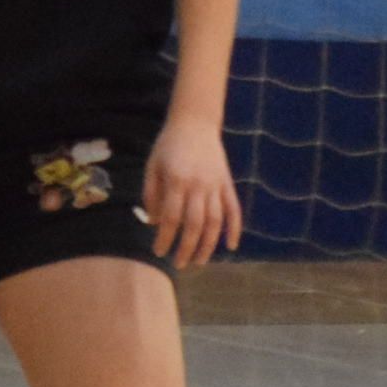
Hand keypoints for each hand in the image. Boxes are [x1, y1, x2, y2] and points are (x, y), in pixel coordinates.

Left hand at [142, 120, 242, 269]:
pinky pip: (233, 209)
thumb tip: (154, 223)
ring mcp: (216, 185)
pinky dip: (234, 228)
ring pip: (215, 221)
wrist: (195, 122)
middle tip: (179, 264)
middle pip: (195, 224)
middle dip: (186, 248)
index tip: (158, 251)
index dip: (165, 237)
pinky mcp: (227, 183)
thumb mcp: (153, 166)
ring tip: (199, 261)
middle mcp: (199, 185)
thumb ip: (152, 194)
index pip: (172, 218)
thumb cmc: (168, 145)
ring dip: (208, 244)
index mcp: (177, 181)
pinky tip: (231, 246)